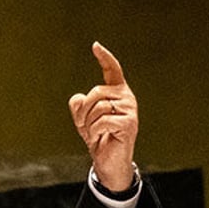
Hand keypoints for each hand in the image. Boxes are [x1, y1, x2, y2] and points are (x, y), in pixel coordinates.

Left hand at [68, 42, 137, 191]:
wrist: (107, 161)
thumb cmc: (97, 137)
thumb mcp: (83, 119)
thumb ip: (78, 105)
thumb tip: (78, 98)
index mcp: (117, 92)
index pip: (113, 70)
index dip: (104, 57)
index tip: (95, 46)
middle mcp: (126, 97)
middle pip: (96, 92)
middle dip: (83, 111)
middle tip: (84, 126)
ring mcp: (130, 110)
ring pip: (99, 107)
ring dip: (88, 123)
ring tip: (94, 133)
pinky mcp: (129, 123)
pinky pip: (102, 121)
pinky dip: (95, 131)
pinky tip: (100, 137)